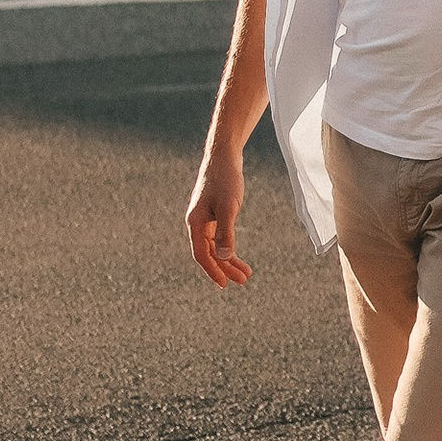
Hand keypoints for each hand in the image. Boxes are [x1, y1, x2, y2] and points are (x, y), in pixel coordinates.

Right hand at [185, 138, 251, 285]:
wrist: (224, 156)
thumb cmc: (225, 179)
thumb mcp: (228, 207)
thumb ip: (226, 232)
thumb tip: (225, 257)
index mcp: (195, 222)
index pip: (201, 254)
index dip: (213, 270)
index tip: (225, 284)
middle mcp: (197, 223)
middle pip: (209, 253)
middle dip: (225, 268)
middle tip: (243, 280)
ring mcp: (205, 219)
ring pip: (215, 247)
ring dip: (229, 260)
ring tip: (246, 273)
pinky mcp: (213, 214)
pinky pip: (219, 237)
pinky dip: (229, 247)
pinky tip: (238, 255)